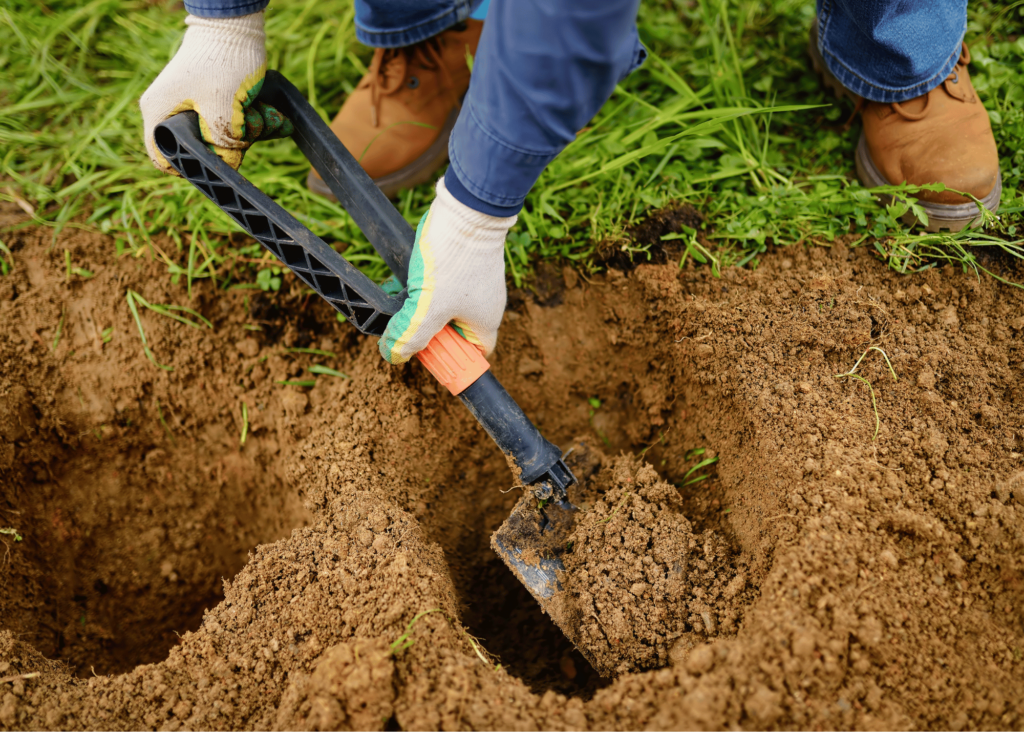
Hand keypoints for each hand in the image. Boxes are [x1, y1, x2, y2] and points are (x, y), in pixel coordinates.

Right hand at [140, 11, 290, 173]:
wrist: (236, 25)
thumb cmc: (222, 61)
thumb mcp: (224, 108)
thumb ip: (223, 142)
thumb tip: (228, 164)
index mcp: (161, 114)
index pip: (163, 158)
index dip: (189, 169)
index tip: (216, 167)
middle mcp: (172, 112)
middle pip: (203, 149)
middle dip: (233, 143)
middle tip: (247, 123)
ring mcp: (195, 106)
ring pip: (225, 137)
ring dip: (250, 130)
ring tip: (261, 109)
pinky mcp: (216, 102)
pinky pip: (236, 123)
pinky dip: (254, 119)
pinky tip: (269, 109)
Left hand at [379, 178, 515, 363]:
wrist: (466, 209)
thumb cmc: (455, 260)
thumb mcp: (429, 307)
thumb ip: (411, 336)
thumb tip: (395, 355)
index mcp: (485, 322)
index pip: (472, 355)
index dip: (448, 358)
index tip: (425, 352)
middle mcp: (483, 305)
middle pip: (452, 331)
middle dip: (427, 329)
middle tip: (407, 322)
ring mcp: (474, 283)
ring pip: (442, 306)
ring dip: (421, 306)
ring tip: (406, 296)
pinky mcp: (463, 264)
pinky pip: (440, 285)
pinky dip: (423, 285)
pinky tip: (409, 278)